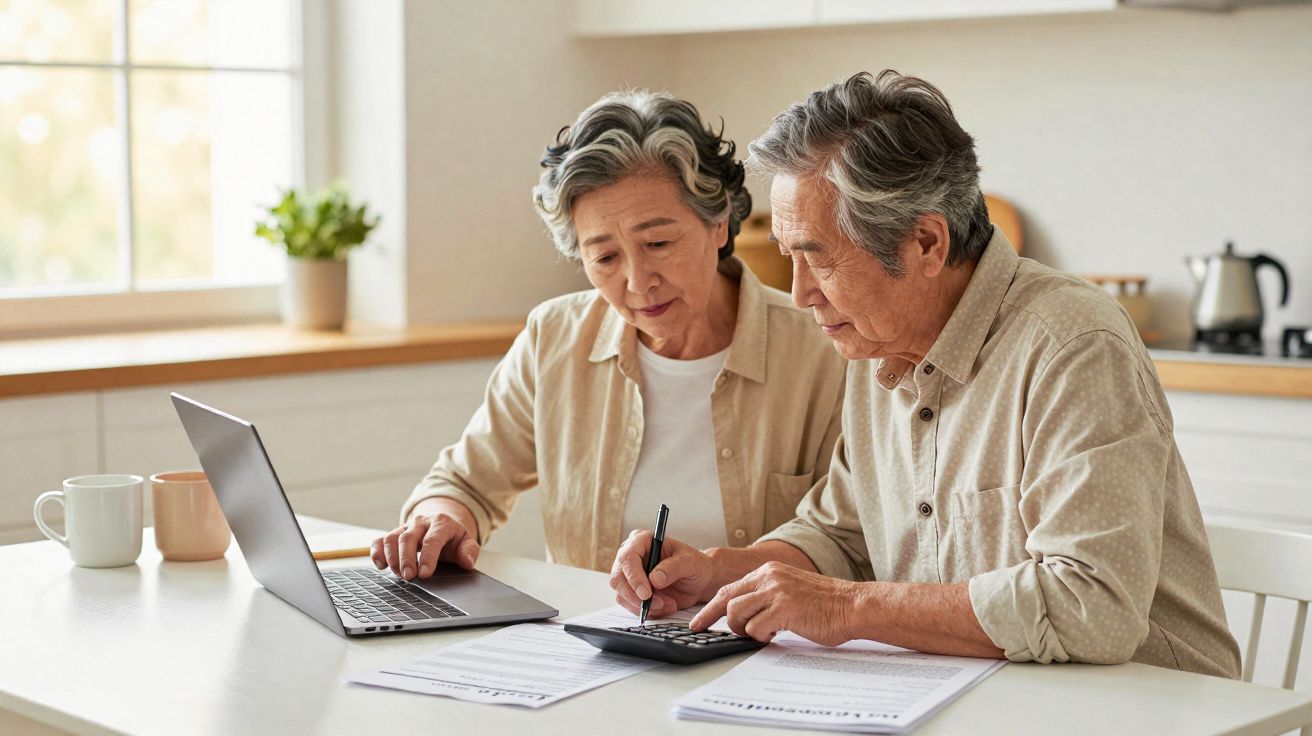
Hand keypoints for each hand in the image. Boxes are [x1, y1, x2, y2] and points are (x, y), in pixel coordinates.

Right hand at [370, 510, 478, 579]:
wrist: (442, 526)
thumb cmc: (453, 539)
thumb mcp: (467, 542)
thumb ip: (470, 551)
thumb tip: (467, 561)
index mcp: (441, 523)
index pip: (432, 539)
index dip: (428, 557)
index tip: (425, 574)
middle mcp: (421, 522)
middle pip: (408, 538)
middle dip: (406, 559)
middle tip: (409, 577)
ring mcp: (405, 527)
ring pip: (391, 538)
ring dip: (392, 558)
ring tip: (399, 575)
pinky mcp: (394, 534)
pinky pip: (380, 540)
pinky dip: (377, 552)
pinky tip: (381, 566)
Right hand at [609, 530, 718, 618]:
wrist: (699, 581)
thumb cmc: (695, 565)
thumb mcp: (690, 562)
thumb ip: (673, 568)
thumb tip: (654, 579)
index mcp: (642, 541)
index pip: (627, 557)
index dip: (634, 577)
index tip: (646, 593)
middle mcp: (632, 557)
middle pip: (618, 578)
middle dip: (636, 596)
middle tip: (658, 603)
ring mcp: (630, 575)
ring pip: (622, 595)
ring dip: (644, 606)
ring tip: (668, 604)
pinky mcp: (633, 592)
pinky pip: (630, 606)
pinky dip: (647, 611)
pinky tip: (664, 606)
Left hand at [688, 561, 860, 645]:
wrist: (854, 606)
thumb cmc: (826, 604)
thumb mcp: (790, 590)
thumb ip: (766, 596)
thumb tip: (740, 614)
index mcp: (769, 571)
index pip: (729, 588)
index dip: (709, 607)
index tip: (697, 621)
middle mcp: (770, 577)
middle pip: (725, 600)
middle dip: (711, 619)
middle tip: (705, 631)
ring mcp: (777, 592)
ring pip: (736, 614)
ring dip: (744, 630)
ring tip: (761, 633)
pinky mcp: (785, 609)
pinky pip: (755, 629)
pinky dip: (761, 637)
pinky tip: (776, 635)